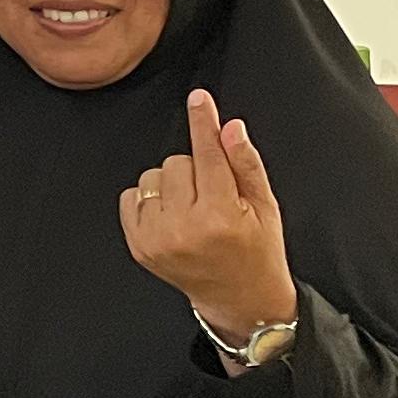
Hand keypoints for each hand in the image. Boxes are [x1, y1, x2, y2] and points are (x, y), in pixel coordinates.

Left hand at [120, 87, 296, 339]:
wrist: (240, 298)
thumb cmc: (257, 250)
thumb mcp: (265, 206)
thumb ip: (245, 164)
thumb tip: (229, 127)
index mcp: (221, 216)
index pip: (208, 155)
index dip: (204, 123)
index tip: (199, 98)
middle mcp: (185, 228)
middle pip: (177, 161)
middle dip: (196, 168)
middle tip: (214, 195)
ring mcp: (157, 239)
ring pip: (153, 176)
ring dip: (172, 184)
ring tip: (194, 209)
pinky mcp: (139, 245)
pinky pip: (132, 195)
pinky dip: (149, 198)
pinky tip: (172, 216)